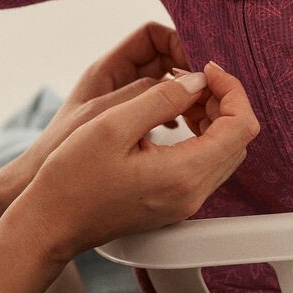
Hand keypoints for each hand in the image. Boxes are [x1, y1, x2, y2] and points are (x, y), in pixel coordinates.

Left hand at [7, 23, 189, 189]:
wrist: (46, 205)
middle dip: (191, 71)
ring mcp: (123, 103)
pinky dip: (180, 113)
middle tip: (212, 92)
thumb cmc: (65, 164)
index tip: (205, 68)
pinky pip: (163, 108)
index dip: (183, 44)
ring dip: (188, 94)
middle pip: (167, 57)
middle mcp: (116, 81)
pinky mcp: (129, 126)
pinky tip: (186, 131)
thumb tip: (192, 80)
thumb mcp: (109, 125)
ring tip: (203, 113)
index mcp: (107, 69)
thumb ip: (149, 97)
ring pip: (168, 84)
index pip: (155, 34)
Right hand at [14, 61, 258, 260]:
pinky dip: (202, 135)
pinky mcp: (176, 203)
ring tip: (182, 93)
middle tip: (192, 77)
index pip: (241, 126)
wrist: (50, 224)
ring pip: (226, 151)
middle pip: (239, 138)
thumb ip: (161, 99)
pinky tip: (175, 118)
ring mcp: (187, 203)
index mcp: (184, 174)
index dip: (232, 89)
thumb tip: (198, 81)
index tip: (205, 68)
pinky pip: (207, 163)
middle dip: (224, 100)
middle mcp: (193, 194)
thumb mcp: (111, 125)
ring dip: (214, 116)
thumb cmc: (71, 178)